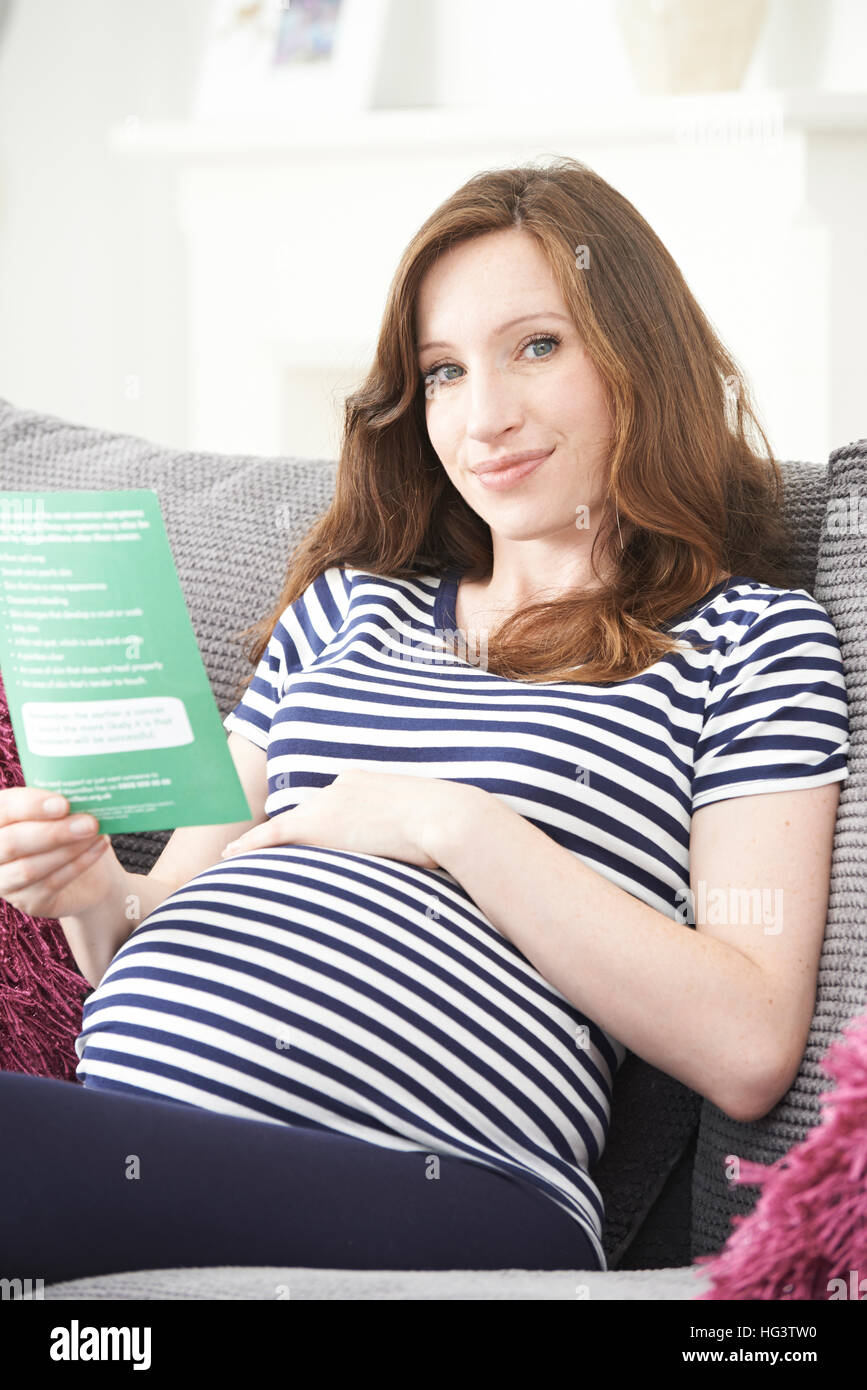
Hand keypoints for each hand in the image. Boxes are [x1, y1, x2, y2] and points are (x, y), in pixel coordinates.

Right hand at [0, 785, 122, 920]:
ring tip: (96, 833)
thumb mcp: (64, 813)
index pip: (3, 808)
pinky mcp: (29, 903)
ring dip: (68, 849)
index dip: (30, 805)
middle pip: (12, 843)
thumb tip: (80, 792)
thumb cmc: (71, 833)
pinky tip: (99, 847)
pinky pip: (51, 884)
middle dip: (52, 832)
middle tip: (89, 822)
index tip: (63, 803)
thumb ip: (61, 802)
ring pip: (30, 868)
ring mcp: (6, 882)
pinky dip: (78, 864)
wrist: (90, 875)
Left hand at [219, 769, 465, 869]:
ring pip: (286, 826)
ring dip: (264, 843)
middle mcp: (340, 786)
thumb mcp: (425, 823)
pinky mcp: (317, 824)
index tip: (316, 835)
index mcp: (364, 782)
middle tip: (269, 851)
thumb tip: (423, 858)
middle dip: (290, 833)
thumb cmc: (449, 826)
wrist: (446, 817)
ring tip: (238, 857)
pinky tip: (230, 856)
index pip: (332, 804)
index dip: (321, 823)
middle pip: (307, 814)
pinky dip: (250, 844)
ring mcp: (327, 803)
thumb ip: (409, 833)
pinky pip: (273, 835)